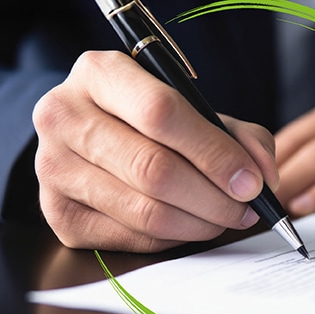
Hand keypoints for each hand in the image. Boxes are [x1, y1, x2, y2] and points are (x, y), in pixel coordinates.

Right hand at [32, 51, 278, 252]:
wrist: (85, 134)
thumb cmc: (143, 117)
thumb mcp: (188, 105)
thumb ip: (236, 133)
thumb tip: (262, 177)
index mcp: (98, 73)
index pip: (161, 113)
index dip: (213, 152)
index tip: (250, 181)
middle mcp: (63, 116)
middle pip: (153, 168)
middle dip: (213, 197)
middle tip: (245, 208)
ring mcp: (53, 168)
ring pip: (144, 210)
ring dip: (198, 223)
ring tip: (224, 218)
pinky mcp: (57, 214)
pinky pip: (130, 237)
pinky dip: (172, 238)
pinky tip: (188, 225)